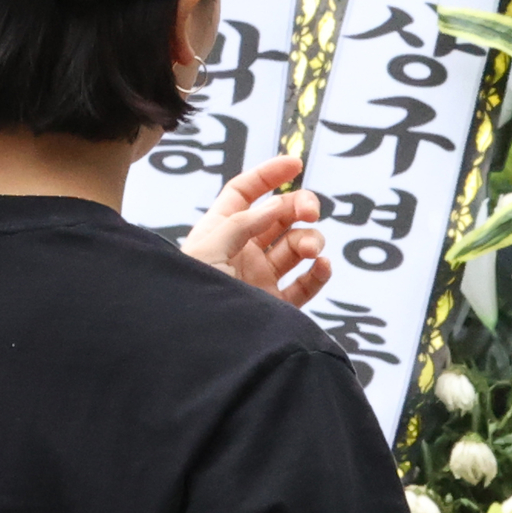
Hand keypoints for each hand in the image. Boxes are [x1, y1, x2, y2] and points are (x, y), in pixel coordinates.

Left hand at [183, 154, 327, 307]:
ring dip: (310, 240)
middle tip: (311, 211)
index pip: (245, 193)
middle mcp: (242, 251)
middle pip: (279, 216)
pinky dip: (319, 273)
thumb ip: (241, 223)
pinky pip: (306, 284)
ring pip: (297, 247)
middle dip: (299, 207)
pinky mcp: (278, 306)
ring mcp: (262, 278)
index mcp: (220, 231)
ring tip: (310, 250)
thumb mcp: (207, 249)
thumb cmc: (190, 296)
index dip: (269, 175)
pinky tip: (321, 266)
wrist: (198, 347)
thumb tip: (274, 206)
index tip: (295, 164)